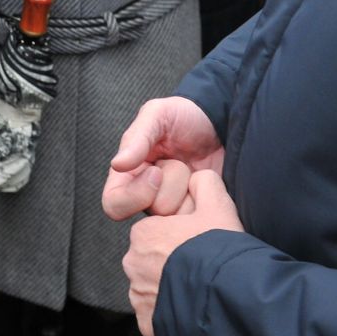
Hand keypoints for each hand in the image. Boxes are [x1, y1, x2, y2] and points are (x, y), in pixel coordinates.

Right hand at [102, 97, 224, 220]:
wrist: (221, 123)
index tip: (156, 173)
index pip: (114, 205)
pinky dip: (208, 199)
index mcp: (129, 175)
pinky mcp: (199, 212)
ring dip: (191, 189)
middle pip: (151, 212)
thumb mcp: (157, 115)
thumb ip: (137, 138)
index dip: (133, 196)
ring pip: (177, 217)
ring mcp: (176, 206)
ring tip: (196, 170)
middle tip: (182, 165)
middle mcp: (149, 196)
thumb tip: (117, 164)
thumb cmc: (184, 116)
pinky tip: (210, 182)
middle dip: (171, 185)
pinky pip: (201, 220)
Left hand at [123, 170, 242, 335]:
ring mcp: (137, 296)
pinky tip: (192, 309)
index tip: (199, 246)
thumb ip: (205, 184)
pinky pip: (157, 315)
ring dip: (171, 288)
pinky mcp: (146, 323)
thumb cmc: (218, 250)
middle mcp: (133, 264)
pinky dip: (171, 313)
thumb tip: (198, 176)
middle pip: (153, 261)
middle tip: (200, 268)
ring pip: (153, 288)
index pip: (157, 234)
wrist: (226, 298)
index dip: (181, 239)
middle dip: (173, 264)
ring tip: (199, 290)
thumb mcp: (217, 207)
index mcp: (143, 234)